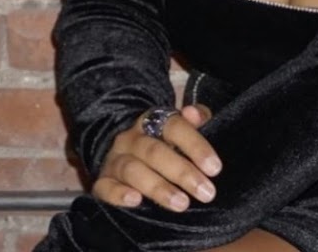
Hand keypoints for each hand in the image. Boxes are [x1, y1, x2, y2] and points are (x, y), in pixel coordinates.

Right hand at [93, 104, 220, 211]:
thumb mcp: (181, 128)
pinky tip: (136, 201)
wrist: (125, 152)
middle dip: (183, 172)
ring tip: (181, 204)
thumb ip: (195, 119)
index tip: (215, 168)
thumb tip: (194, 114)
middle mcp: (131, 138)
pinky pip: (105, 187)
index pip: (174, 127)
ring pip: (133, 170)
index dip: (196, 146)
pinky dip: (119, 194)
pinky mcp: (102, 181)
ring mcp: (115, 159)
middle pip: (155, 151)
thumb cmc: (163, 142)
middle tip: (206, 192)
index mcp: (153, 120)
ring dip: (158, 187)